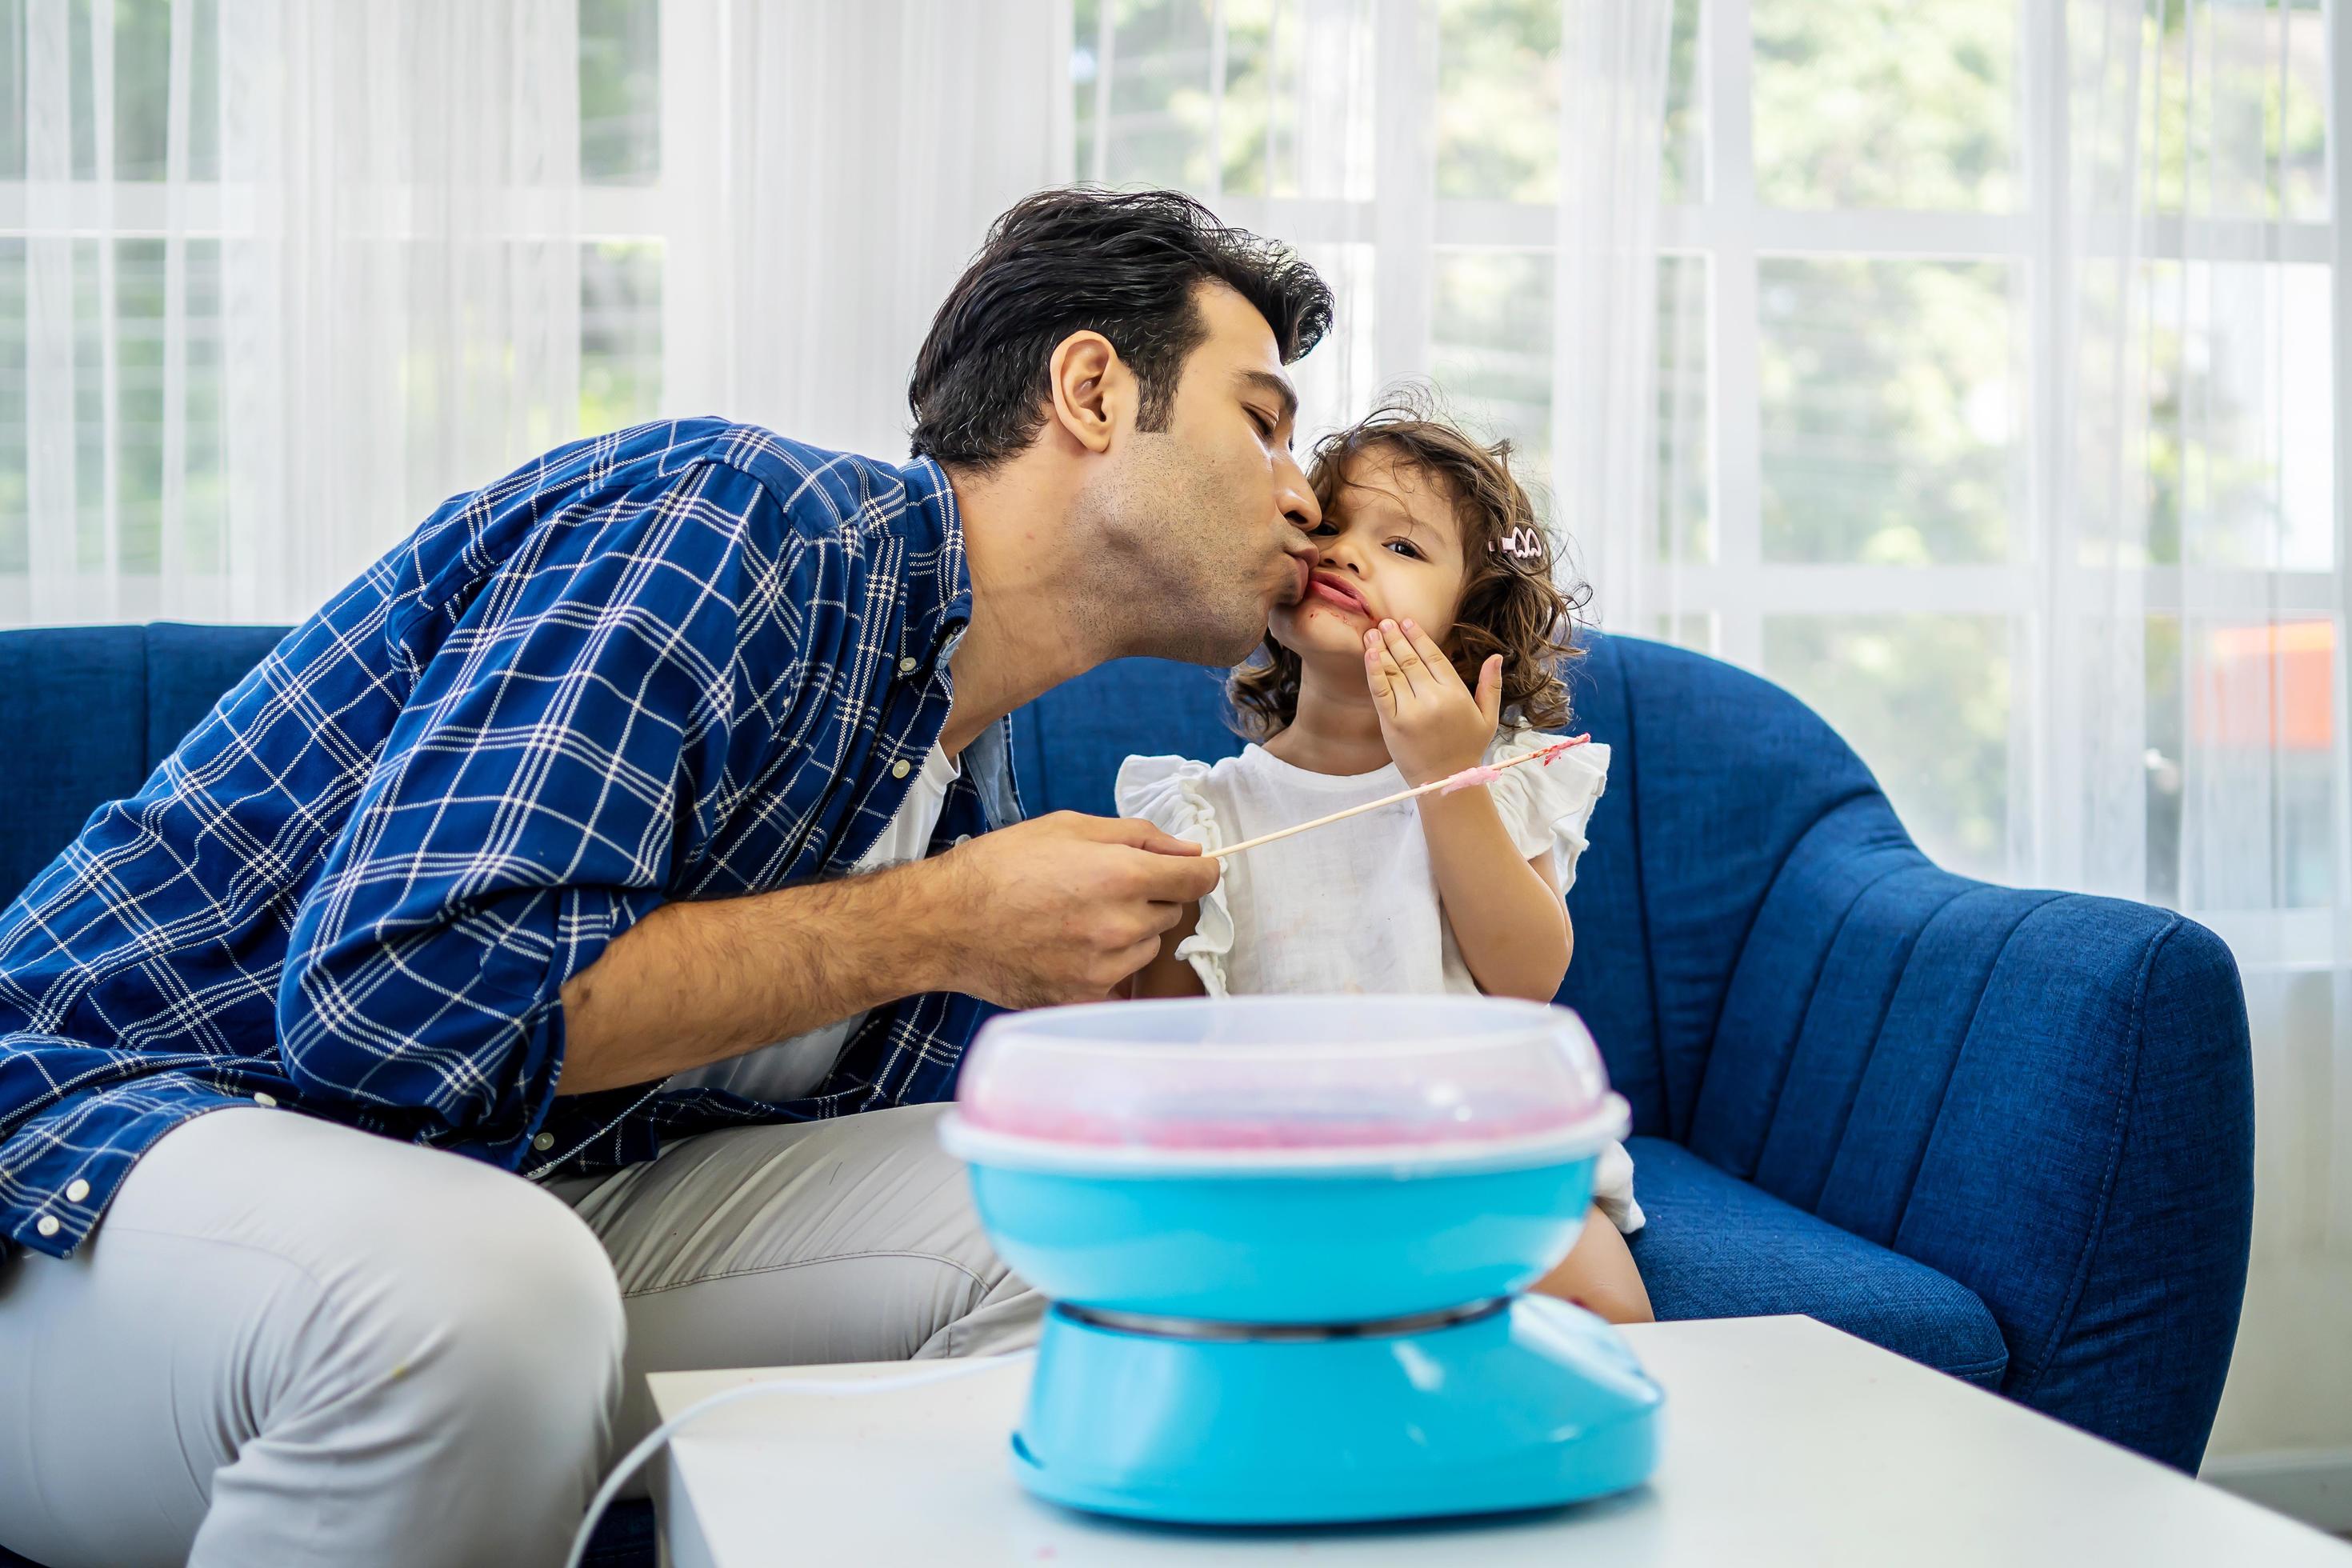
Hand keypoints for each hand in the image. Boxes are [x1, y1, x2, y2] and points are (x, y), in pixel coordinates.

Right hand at [916, 812, 1220, 1007]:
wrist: (945, 923)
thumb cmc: (1001, 866)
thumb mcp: (1069, 827)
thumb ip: (1139, 837)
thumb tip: (1190, 851)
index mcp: (1123, 876)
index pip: (1199, 880)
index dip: (1198, 870)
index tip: (1189, 870)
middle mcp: (1121, 927)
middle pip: (1171, 913)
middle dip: (1149, 897)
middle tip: (1100, 887)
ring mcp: (1104, 968)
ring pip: (1147, 947)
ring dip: (1128, 933)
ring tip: (1076, 918)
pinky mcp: (1085, 997)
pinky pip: (1119, 978)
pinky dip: (1104, 963)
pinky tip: (1066, 946)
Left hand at [1364, 618, 1502, 786]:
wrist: (1446, 783)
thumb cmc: (1467, 749)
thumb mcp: (1487, 717)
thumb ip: (1491, 686)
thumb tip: (1496, 656)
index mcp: (1456, 694)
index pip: (1434, 657)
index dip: (1419, 638)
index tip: (1407, 622)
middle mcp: (1433, 699)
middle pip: (1411, 661)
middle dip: (1397, 638)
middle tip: (1386, 622)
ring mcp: (1411, 711)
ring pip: (1394, 672)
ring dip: (1381, 648)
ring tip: (1373, 632)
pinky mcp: (1392, 723)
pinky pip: (1380, 691)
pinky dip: (1373, 671)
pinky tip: (1369, 653)